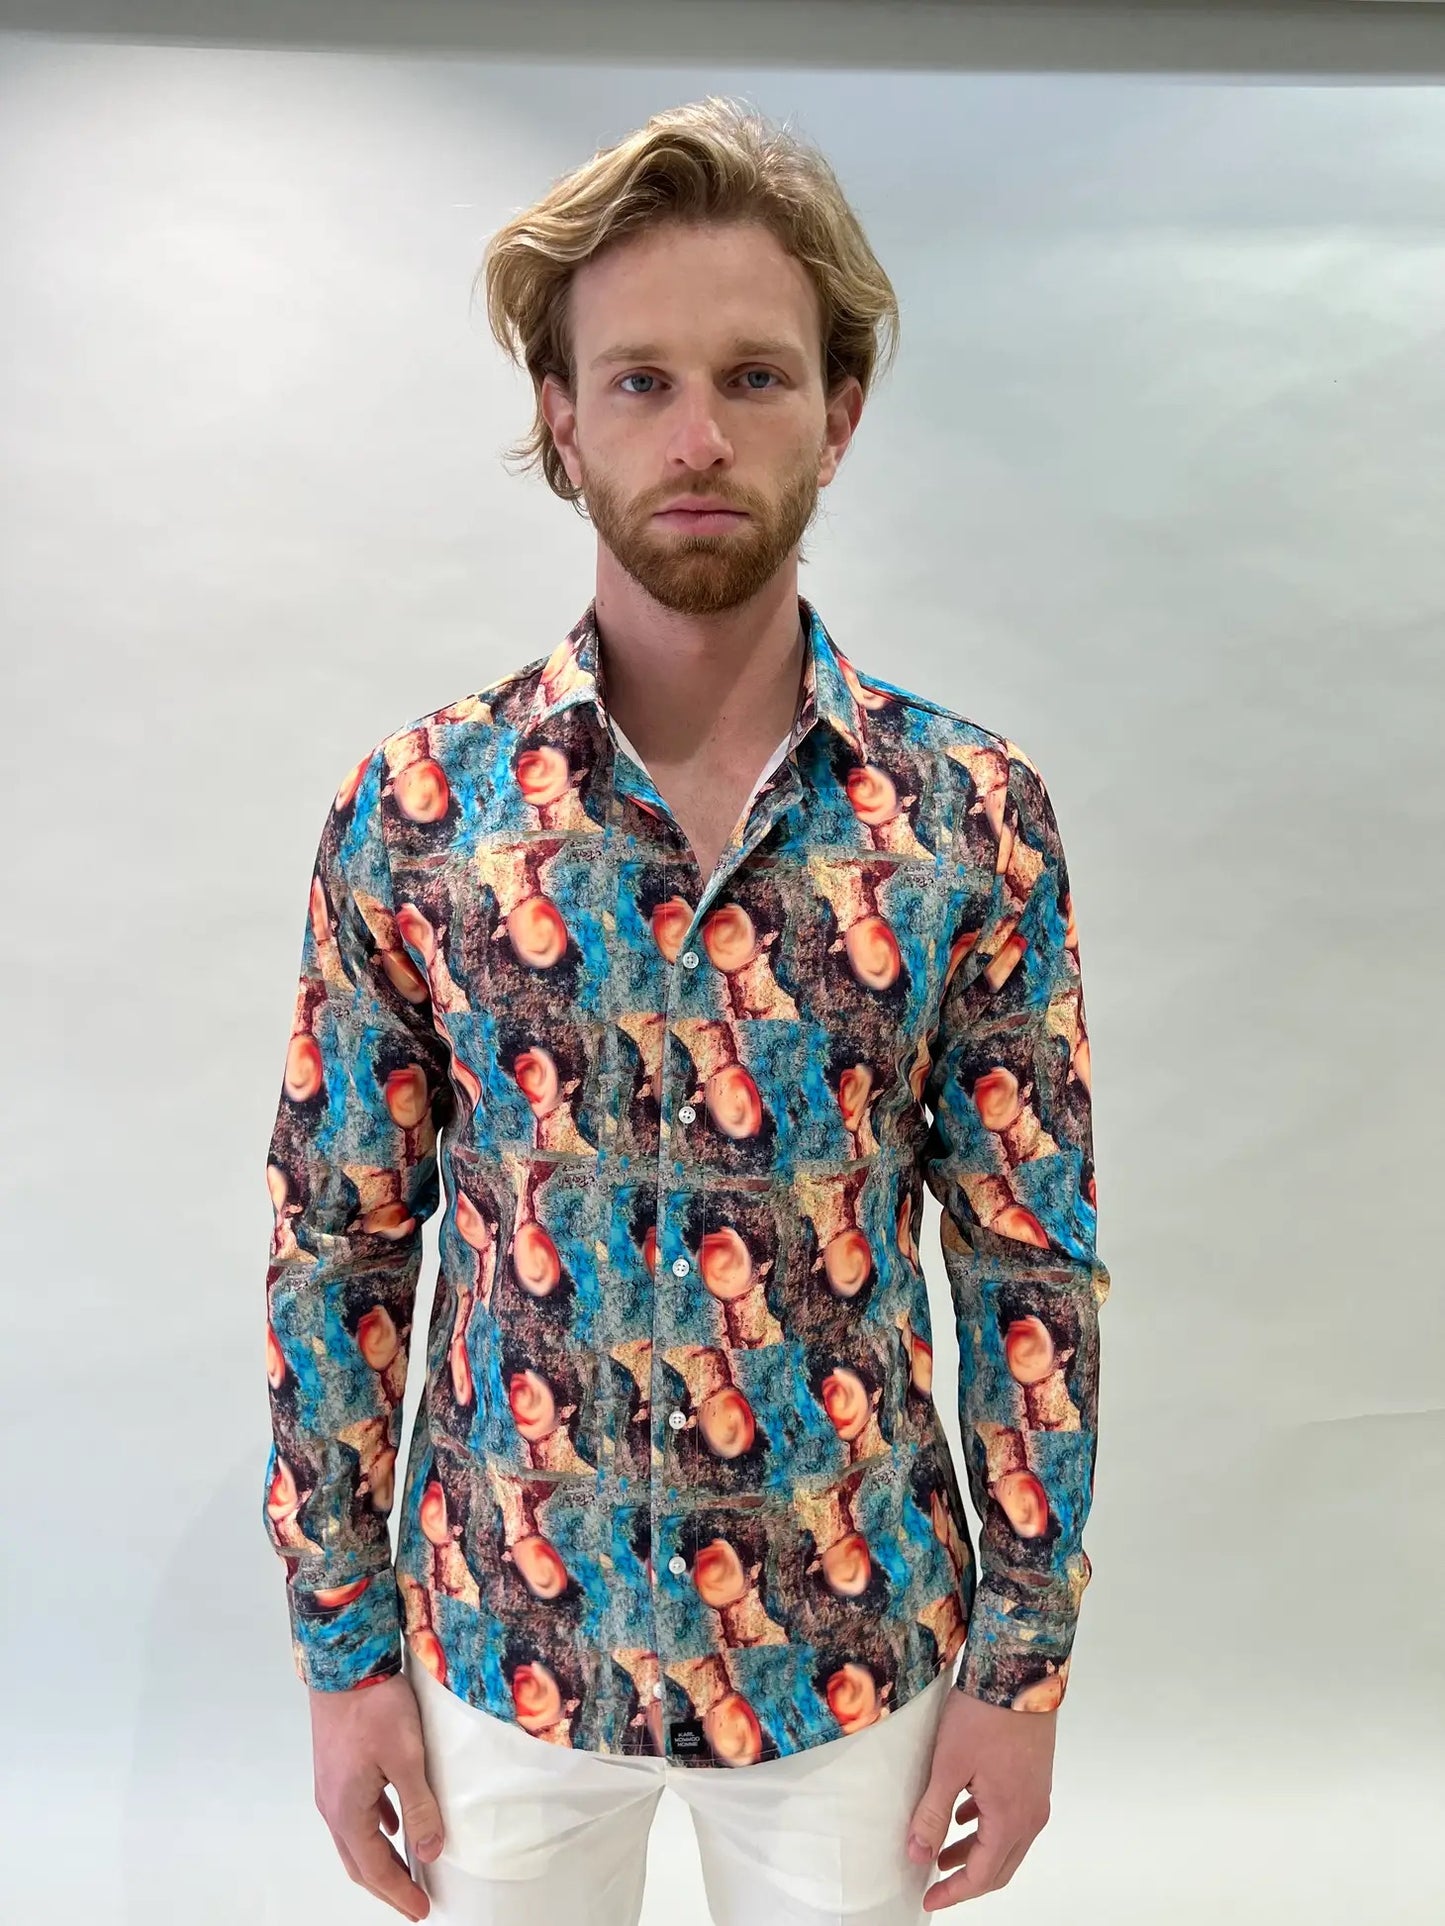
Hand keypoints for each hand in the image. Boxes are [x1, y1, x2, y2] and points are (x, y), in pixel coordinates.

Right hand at [309, 1672, 444, 1920]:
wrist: (343, 1662)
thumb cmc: (374, 1706)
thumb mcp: (406, 1757)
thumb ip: (419, 1806)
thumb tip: (430, 1852)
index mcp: (347, 1811)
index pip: (374, 1869)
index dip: (398, 1893)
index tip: (421, 1911)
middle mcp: (332, 1806)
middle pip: (359, 1861)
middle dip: (387, 1885)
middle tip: (414, 1901)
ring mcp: (331, 1786)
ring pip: (355, 1838)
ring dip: (380, 1857)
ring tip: (407, 1867)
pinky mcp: (337, 1767)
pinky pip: (356, 1813)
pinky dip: (375, 1828)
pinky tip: (392, 1822)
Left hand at [905, 1687, 1055, 1909]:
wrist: (1018, 1671)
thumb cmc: (982, 1716)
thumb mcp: (948, 1766)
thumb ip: (932, 1813)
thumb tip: (916, 1855)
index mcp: (1010, 1819)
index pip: (983, 1876)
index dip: (954, 1892)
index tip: (929, 1899)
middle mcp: (1031, 1815)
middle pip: (1000, 1866)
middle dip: (967, 1878)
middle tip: (935, 1882)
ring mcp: (1036, 1796)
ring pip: (1007, 1842)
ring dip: (977, 1852)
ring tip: (943, 1850)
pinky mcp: (1034, 1777)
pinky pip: (1012, 1817)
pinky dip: (987, 1826)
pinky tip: (965, 1813)